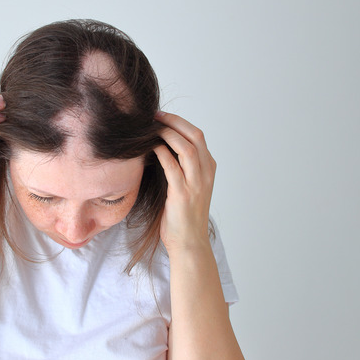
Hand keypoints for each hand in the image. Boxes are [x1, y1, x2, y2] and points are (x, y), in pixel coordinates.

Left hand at [153, 111, 216, 254]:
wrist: (188, 242)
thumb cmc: (183, 215)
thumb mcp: (188, 185)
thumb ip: (181, 166)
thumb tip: (160, 145)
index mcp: (209, 168)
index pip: (197, 135)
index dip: (179, 122)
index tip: (161, 116)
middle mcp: (206, 173)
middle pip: (194, 136)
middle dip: (174, 122)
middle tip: (154, 116)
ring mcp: (196, 183)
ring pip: (186, 148)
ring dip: (167, 134)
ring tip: (150, 128)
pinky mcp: (183, 194)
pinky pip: (172, 166)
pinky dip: (161, 152)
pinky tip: (150, 147)